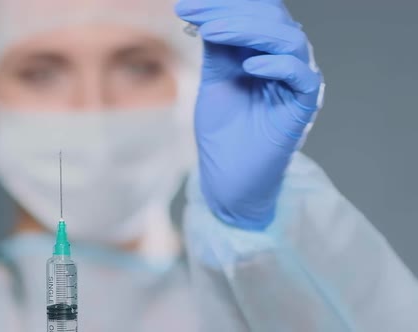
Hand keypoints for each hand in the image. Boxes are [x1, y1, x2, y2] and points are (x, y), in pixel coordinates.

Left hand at [176, 0, 324, 230]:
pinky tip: (249, 66)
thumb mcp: (215, 79)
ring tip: (212, 33)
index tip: (184, 6)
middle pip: (271, 17)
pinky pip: (302, 77)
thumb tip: (209, 11)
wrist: (227, 176)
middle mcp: (283, 61)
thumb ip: (218, 46)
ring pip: (288, 39)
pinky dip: (279, 65)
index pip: (253, 12)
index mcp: (263, 51)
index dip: (222, 4)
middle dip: (229, 10)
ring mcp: (294, 83)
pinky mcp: (302, 108)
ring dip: (248, 29)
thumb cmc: (223, 131)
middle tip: (193, 13)